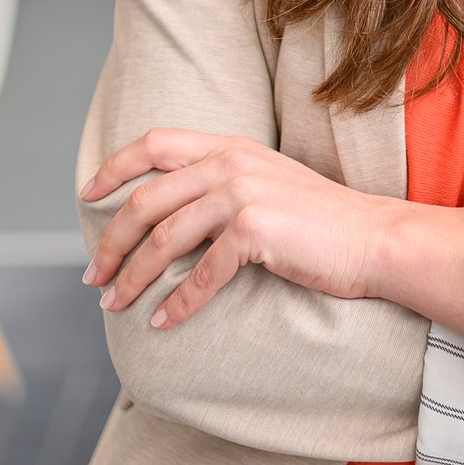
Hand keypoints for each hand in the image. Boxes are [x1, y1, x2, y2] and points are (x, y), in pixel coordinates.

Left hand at [79, 128, 396, 330]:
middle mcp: (231, 161)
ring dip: (133, 277)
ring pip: (164, 238)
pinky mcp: (256, 229)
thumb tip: (168, 219)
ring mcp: (243, 193)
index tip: (88, 196)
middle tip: (94, 276)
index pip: (154, 142)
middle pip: (147, 199)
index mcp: (229, 145)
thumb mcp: (265, 184)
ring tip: (115, 305)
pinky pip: (201, 273)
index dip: (114, 168)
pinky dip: (177, 302)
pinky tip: (163, 322)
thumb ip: (219, 186)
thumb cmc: (320, 222)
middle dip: (112, 242)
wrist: (375, 239)